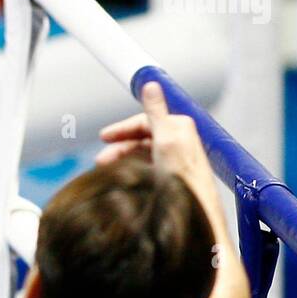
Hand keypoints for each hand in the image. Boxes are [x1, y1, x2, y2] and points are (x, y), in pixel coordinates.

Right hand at [95, 81, 213, 199]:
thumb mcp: (165, 139)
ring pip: (143, 154)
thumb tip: (152, 85)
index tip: (104, 137)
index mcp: (180, 128)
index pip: (145, 120)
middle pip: (142, 138)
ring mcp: (176, 160)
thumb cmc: (182, 179)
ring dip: (124, 161)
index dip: (123, 128)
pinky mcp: (172, 177)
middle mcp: (180, 141)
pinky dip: (133, 171)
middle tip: (102, 160)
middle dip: (120, 148)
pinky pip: (148, 168)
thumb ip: (156, 111)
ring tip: (108, 172)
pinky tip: (125, 179)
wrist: (194, 212)